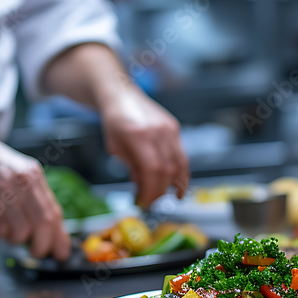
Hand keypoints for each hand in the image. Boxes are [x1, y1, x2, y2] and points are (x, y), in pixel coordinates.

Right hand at [0, 135, 69, 259]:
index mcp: (34, 176)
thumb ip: (38, 196)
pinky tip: (1, 227)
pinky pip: (0, 230)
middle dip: (43, 245)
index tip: (61, 252)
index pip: (54, 213)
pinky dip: (3, 235)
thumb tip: (54, 229)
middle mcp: (20, 183)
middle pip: (43, 223)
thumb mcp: (22, 171)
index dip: (59, 237)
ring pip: (21, 231)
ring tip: (13, 234)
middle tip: (39, 252)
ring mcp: (0, 193)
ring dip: (19, 240)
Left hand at [101, 88, 188, 206]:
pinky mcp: (175, 129)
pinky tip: (178, 185)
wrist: (121, 95)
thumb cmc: (115, 121)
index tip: (144, 202)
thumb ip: (131, 168)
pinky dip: (182, 173)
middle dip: (160, 191)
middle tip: (150, 202)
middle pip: (167, 170)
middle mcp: (158, 131)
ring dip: (174, 185)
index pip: (152, 170)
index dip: (150, 190)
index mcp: (139, 135)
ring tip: (166, 197)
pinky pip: (182, 155)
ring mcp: (169, 129)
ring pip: (180, 164)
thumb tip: (143, 187)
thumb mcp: (115, 149)